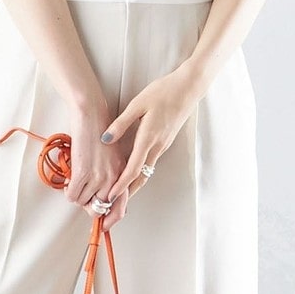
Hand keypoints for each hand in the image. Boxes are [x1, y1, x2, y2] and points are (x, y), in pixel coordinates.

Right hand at [61, 100, 134, 232]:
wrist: (91, 115)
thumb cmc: (100, 134)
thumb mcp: (113, 158)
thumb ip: (111, 179)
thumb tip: (101, 200)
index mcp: (123, 175)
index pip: (121, 207)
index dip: (111, 220)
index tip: (104, 227)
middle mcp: (114, 179)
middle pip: (98, 208)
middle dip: (88, 204)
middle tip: (82, 192)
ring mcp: (98, 176)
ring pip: (82, 202)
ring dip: (76, 193)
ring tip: (76, 178)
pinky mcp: (83, 172)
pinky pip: (72, 195)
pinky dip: (68, 189)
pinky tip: (70, 177)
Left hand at [96, 66, 200, 229]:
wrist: (188, 88)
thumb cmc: (163, 92)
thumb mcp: (138, 104)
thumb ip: (121, 123)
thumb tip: (105, 139)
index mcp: (149, 137)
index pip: (133, 168)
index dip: (121, 185)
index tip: (110, 197)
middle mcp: (157, 146)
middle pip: (141, 177)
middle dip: (127, 193)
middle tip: (115, 205)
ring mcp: (163, 145)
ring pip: (146, 172)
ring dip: (134, 184)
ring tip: (120, 195)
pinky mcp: (165, 142)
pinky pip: (150, 163)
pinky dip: (140, 173)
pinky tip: (131, 174)